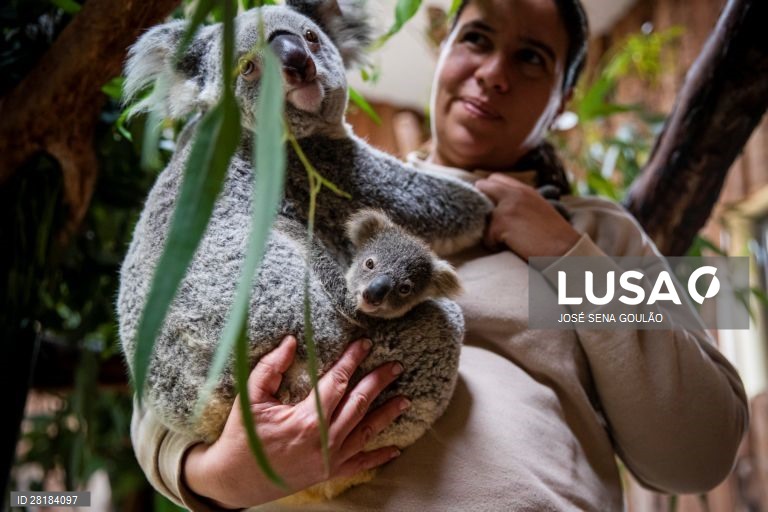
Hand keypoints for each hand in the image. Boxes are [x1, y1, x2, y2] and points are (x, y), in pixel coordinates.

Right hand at [184, 335, 407, 508]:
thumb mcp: (250, 398)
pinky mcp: (329, 474)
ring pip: (367, 431)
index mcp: (308, 419)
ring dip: (387, 413)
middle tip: (396, 366)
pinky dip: (379, 456)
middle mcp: (325, 440)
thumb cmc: (242, 436)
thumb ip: (270, 368)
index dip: (353, 360)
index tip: (366, 344)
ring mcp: (330, 459)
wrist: (235, 479)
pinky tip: (395, 448)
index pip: (338, 381)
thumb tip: (290, 342)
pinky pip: (360, 464)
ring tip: (405, 399)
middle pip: (360, 404)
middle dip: (379, 382)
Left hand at [475, 173, 580, 259]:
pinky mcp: (502, 223)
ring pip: (483, 215)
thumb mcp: (538, 208)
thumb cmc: (552, 234)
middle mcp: (514, 194)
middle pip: (483, 187)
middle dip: (482, 204)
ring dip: (490, 229)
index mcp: (524, 190)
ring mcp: (507, 207)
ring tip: (509, 239)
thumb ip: (519, 201)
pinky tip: (511, 246)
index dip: (489, 190)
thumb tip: (498, 205)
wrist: (564, 249)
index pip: (495, 179)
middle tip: (492, 222)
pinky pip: (486, 236)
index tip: (491, 205)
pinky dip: (494, 244)